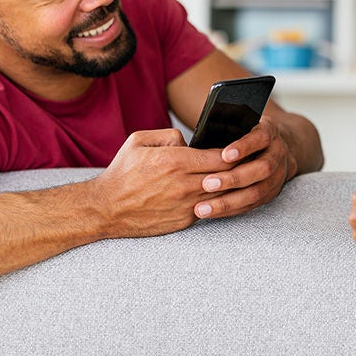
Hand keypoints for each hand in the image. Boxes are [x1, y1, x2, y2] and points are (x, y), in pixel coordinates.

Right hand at [87, 129, 234, 235]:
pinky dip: (217, 201)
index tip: (241, 148)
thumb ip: (170, 135)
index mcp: (176, 161)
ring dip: (231, 186)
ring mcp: (185, 205)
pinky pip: (209, 208)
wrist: (106, 208)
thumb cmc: (122, 172)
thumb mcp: (140, 140)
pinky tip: (220, 194)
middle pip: (227, 175)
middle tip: (249, 161)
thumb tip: (191, 140)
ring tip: (240, 177)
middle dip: (239, 168)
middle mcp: (184, 184)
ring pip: (222, 193)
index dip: (235, 152)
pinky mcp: (184, 221)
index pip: (221, 156)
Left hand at [193, 114, 297, 219]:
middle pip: (262, 168)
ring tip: (202, 207)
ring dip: (229, 201)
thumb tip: (190, 134)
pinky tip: (211, 212)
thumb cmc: (246, 133)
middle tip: (206, 183)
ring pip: (256, 192)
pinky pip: (251, 205)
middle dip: (234, 178)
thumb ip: (224, 125)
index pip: (260, 138)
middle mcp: (277, 154)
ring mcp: (277, 175)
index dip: (244, 147)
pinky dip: (231, 209)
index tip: (224, 155)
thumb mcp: (240, 122)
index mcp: (269, 132)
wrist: (273, 148)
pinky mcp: (270, 193)